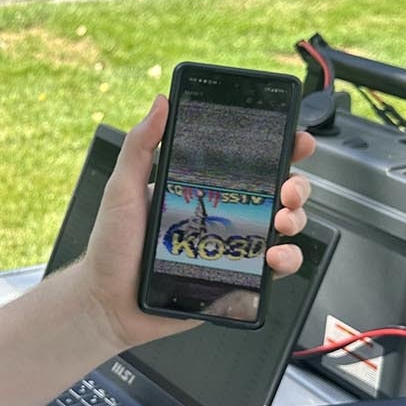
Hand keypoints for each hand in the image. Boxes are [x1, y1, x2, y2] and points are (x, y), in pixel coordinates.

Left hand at [76, 95, 315, 351]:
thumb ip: (140, 145)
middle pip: (279, 191)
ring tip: (282, 221)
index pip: (250, 161)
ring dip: (297, 218)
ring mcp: (234, 246)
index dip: (281, 147)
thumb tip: (161, 102)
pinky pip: (275, 268)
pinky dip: (287, 260)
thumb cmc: (112, 247)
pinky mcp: (237, 277)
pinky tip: (275, 257)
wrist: (109, 303)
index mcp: (203, 187)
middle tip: (287, 188)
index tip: (296, 139)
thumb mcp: (122, 189)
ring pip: (286, 226)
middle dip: (297, 184)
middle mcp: (225, 213)